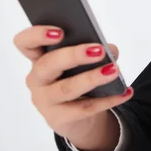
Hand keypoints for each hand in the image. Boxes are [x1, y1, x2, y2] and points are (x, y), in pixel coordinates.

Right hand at [13, 25, 133, 140]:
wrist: (77, 116)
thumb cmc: (76, 79)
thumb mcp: (83, 63)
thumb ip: (95, 51)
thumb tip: (110, 50)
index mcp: (39, 58)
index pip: (26, 43)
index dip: (38, 35)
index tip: (60, 32)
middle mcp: (37, 79)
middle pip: (48, 65)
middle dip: (73, 56)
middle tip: (99, 50)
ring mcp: (45, 100)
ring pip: (66, 89)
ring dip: (92, 78)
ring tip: (114, 70)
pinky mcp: (59, 118)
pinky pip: (85, 108)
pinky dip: (109, 99)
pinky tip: (125, 92)